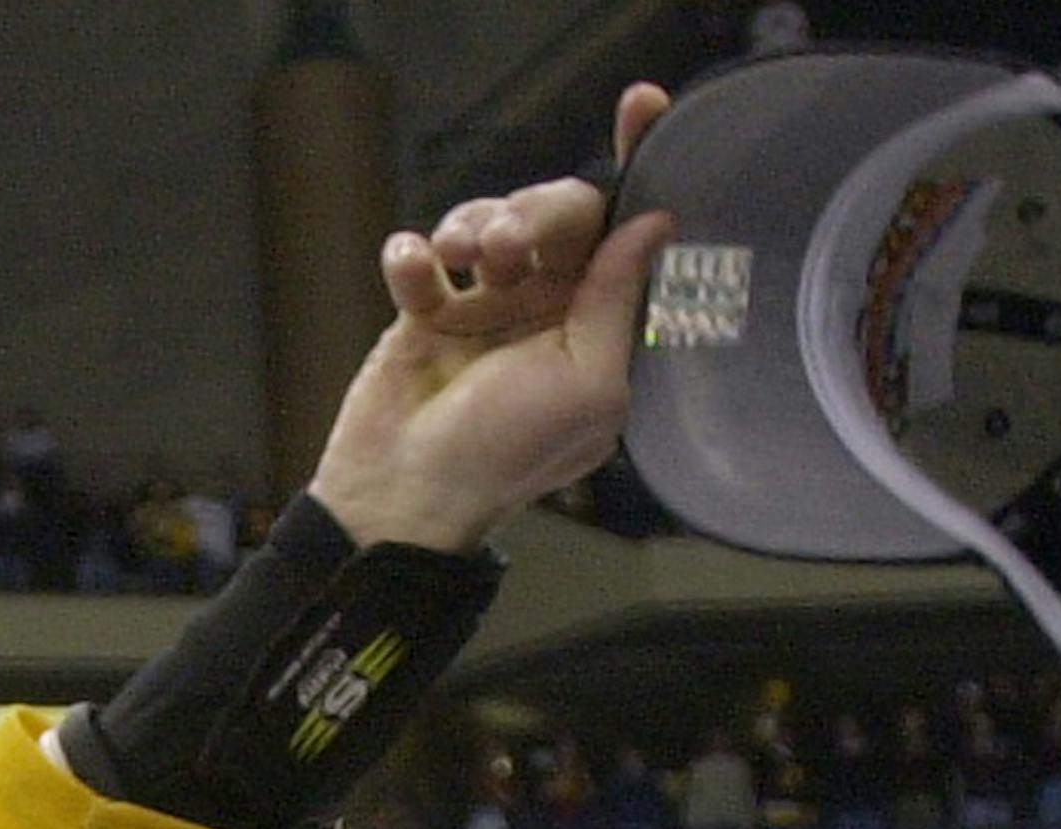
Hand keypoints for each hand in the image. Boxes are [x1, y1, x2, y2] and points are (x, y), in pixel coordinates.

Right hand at [311, 82, 672, 552]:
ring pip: (488, 219)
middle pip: (556, 212)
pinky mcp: (427, 310)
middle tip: (504, 248)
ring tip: (456, 265)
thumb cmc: (505, 453)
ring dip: (472, 227)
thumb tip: (655, 224)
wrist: (405, 491)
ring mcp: (485, 309)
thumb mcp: (588, 384)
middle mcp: (547, 311)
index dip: (636, 171)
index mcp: (598, 328)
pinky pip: (423, 253)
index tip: (643, 106)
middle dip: (532, 212)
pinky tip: (413, 280)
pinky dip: (414, 259)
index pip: (625, 236)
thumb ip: (619, 301)